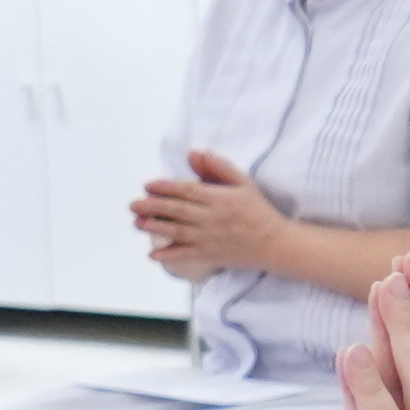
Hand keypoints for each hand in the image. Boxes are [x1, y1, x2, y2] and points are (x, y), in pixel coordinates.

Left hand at [134, 148, 293, 279]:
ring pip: (177, 232)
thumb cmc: (258, 210)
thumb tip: (193, 153)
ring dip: (155, 228)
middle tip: (133, 205)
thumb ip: (218, 167)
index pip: (186, 191)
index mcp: (219, 198)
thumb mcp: (243, 183)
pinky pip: (186, 256)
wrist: (276, 243)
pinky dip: (169, 256)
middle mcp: (212, 218)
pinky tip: (153, 254)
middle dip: (152, 207)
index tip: (148, 186)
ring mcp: (210, 239)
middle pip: (177, 211)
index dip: (164, 187)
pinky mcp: (211, 255)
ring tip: (137, 223)